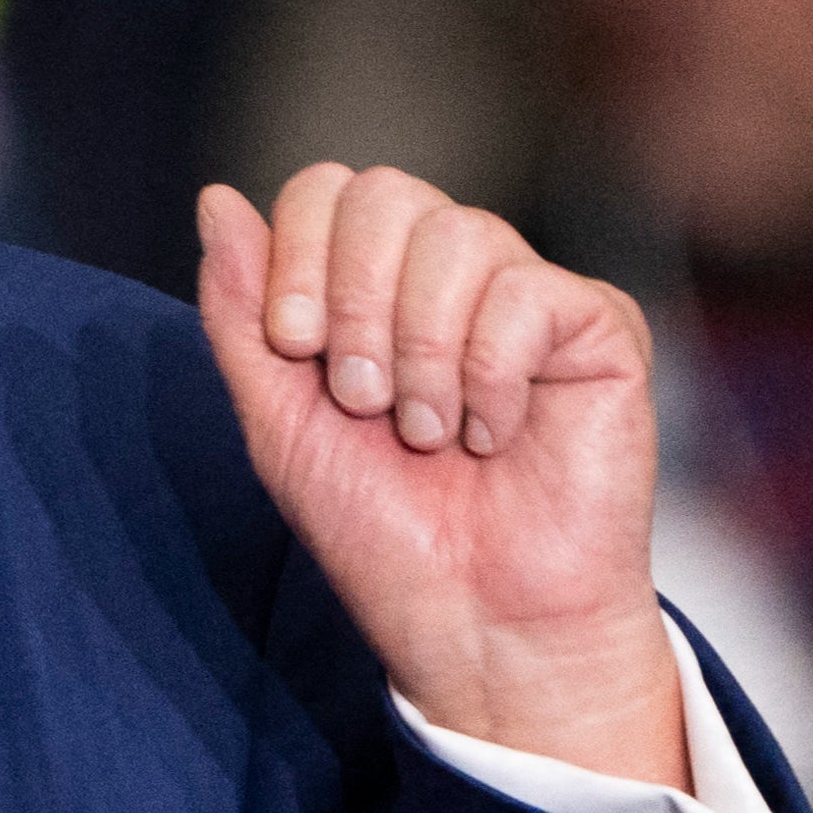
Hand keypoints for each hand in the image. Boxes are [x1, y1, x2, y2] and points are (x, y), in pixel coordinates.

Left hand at [198, 165, 675, 783]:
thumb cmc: (384, 534)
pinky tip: (495, 435)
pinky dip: (491, 376)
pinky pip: (528, 293)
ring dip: (420, 351)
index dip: (297, 254)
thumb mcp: (279, 422)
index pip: (327, 189)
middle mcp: (451, 273)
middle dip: (353, 301)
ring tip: (428, 434)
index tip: (296, 348)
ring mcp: (527, 293)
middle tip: (362, 401)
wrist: (475, 624)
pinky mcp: (597, 326)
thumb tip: (215, 198)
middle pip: (384, 192)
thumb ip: (242, 313)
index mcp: (375, 283)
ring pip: (457, 234)